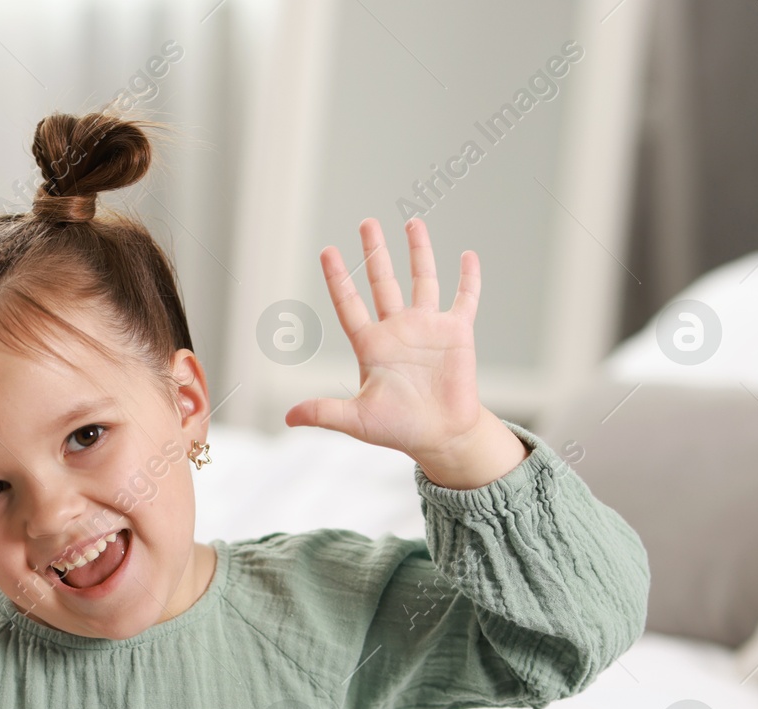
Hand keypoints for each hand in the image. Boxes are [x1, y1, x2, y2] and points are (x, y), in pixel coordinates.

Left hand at [284, 217, 526, 488]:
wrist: (441, 437)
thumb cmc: (399, 429)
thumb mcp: (357, 420)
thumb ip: (325, 412)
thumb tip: (289, 418)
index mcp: (371, 345)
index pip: (349, 304)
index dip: (338, 278)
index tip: (327, 251)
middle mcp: (398, 330)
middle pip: (382, 282)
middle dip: (375, 252)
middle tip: (367, 223)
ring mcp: (428, 328)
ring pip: (422, 280)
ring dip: (418, 252)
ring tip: (413, 223)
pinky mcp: (457, 333)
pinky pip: (464, 299)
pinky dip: (469, 278)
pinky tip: (468, 255)